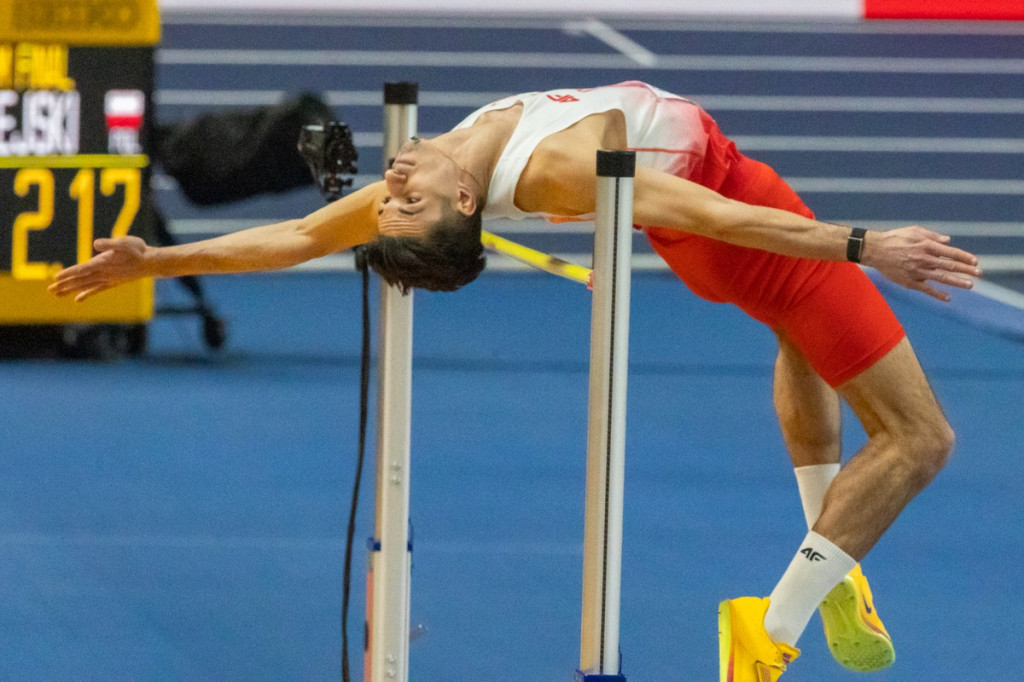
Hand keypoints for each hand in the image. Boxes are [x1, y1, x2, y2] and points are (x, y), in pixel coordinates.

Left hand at [48, 236, 149, 301]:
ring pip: (86, 286)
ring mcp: (108, 279)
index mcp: (104, 264)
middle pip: (80, 280)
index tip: (56, 277)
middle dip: (65, 284)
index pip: (82, 269)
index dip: (69, 273)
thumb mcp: (125, 242)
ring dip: (71, 289)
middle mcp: (104, 274)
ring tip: (57, 294)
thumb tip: (96, 244)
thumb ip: (110, 244)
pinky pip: (96, 289)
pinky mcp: (112, 282)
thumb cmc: (139, 250)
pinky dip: (86, 293)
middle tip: (50, 290)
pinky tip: (77, 299)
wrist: (152, 263)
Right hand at [862, 226, 981, 301]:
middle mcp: (924, 259)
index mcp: (927, 246)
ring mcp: (917, 272)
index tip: (975, 262)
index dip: (965, 257)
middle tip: (979, 274)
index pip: (951, 253)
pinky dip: (937, 294)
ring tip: (970, 285)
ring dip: (957, 282)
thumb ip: (932, 236)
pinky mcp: (909, 281)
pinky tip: (948, 298)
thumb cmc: (895, 238)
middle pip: (950, 266)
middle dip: (966, 270)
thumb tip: (948, 241)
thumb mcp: (914, 231)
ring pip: (941, 278)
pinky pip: (926, 289)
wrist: (875, 250)